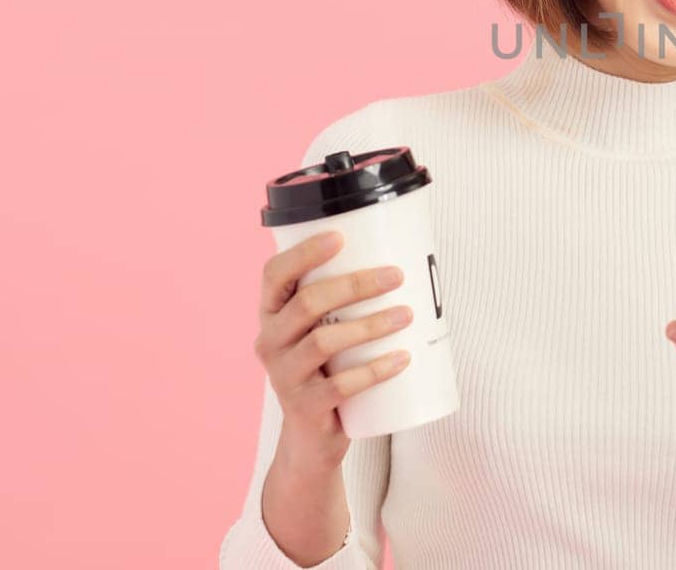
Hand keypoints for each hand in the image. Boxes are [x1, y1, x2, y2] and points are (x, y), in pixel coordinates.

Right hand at [252, 231, 416, 474]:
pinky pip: (341, 385)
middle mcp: (270, 342)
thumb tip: (406, 257)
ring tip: (406, 315)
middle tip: (396, 276)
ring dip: (370, 324)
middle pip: (308, 303)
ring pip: (324, 342)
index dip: (303, 253)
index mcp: (272, 315)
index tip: (340, 237)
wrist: (312, 438)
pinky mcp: (304, 407)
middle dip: (355, 285)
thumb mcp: (325, 331)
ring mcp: (284, 376)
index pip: (274, 275)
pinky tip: (402, 359)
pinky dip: (375, 369)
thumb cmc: (327, 369)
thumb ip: (345, 302)